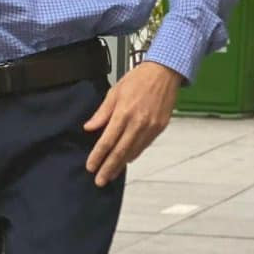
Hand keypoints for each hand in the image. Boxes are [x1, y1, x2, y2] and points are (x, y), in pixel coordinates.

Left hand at [83, 62, 181, 186]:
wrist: (164, 73)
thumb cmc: (139, 79)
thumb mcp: (115, 91)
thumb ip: (102, 112)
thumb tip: (90, 127)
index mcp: (124, 113)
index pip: (107, 141)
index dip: (98, 156)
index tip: (91, 166)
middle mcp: (138, 123)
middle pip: (120, 151)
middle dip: (109, 168)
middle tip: (100, 181)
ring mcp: (150, 127)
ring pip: (133, 152)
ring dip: (121, 165)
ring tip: (111, 174)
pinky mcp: (159, 128)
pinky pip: (144, 146)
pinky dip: (134, 154)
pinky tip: (127, 160)